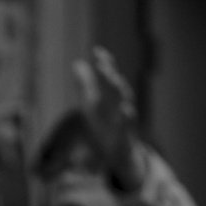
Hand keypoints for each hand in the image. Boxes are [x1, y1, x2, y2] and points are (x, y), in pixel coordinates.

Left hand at [73, 47, 145, 191]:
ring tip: (115, 80)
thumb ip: (85, 85)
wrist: (118, 154)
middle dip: (109, 75)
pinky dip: (127, 117)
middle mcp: (119, 105)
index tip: (96, 51)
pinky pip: (128, 125)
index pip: (108, 77)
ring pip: (126, 103)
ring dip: (120, 91)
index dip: (104, 64)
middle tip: (101, 64)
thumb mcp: (91, 105)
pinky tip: (125, 109)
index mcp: (110, 98)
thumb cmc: (105, 126)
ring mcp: (124, 120)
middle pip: (116, 86)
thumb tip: (77, 63)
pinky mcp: (126, 135)